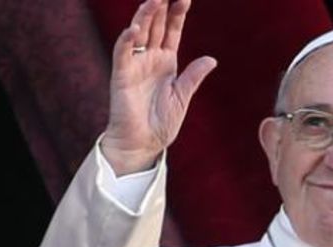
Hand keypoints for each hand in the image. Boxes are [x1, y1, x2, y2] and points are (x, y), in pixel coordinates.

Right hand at [101, 0, 216, 174]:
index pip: (172, 30)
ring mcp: (135, 65)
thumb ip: (193, 78)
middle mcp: (150, 58)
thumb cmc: (160, 124)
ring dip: (145, 15)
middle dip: (161, 5)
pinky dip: (127, 40)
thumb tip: (211, 59)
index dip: (178, 13)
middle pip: (155, 24)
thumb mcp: (182, 99)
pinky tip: (134, 29)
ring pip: (139, 32)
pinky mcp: (121, 76)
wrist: (142, 145)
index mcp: (166, 62)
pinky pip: (123, 54)